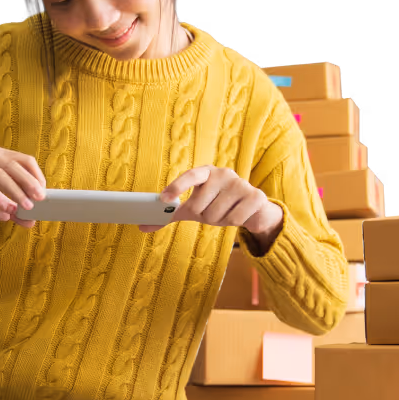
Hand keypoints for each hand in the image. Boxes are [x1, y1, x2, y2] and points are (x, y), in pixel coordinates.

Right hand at [0, 147, 46, 227]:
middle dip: (28, 182)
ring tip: (25, 207)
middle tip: (39, 199)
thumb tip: (30, 221)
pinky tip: (2, 216)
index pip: (22, 159)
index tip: (43, 192)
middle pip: (11, 165)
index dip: (36, 175)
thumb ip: (8, 205)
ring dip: (14, 190)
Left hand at [138, 165, 278, 234]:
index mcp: (206, 172)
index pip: (190, 176)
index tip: (163, 198)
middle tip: (212, 211)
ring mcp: (241, 183)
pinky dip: (234, 223)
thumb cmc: (218, 205)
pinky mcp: (256, 196)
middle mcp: (223, 173)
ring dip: (219, 221)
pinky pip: (234, 219)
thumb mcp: (194, 209)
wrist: (253, 209)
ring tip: (227, 213)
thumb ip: (171, 215)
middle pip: (200, 206)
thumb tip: (142, 226)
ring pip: (216, 215)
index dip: (176, 186)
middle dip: (204, 216)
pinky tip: (239, 216)